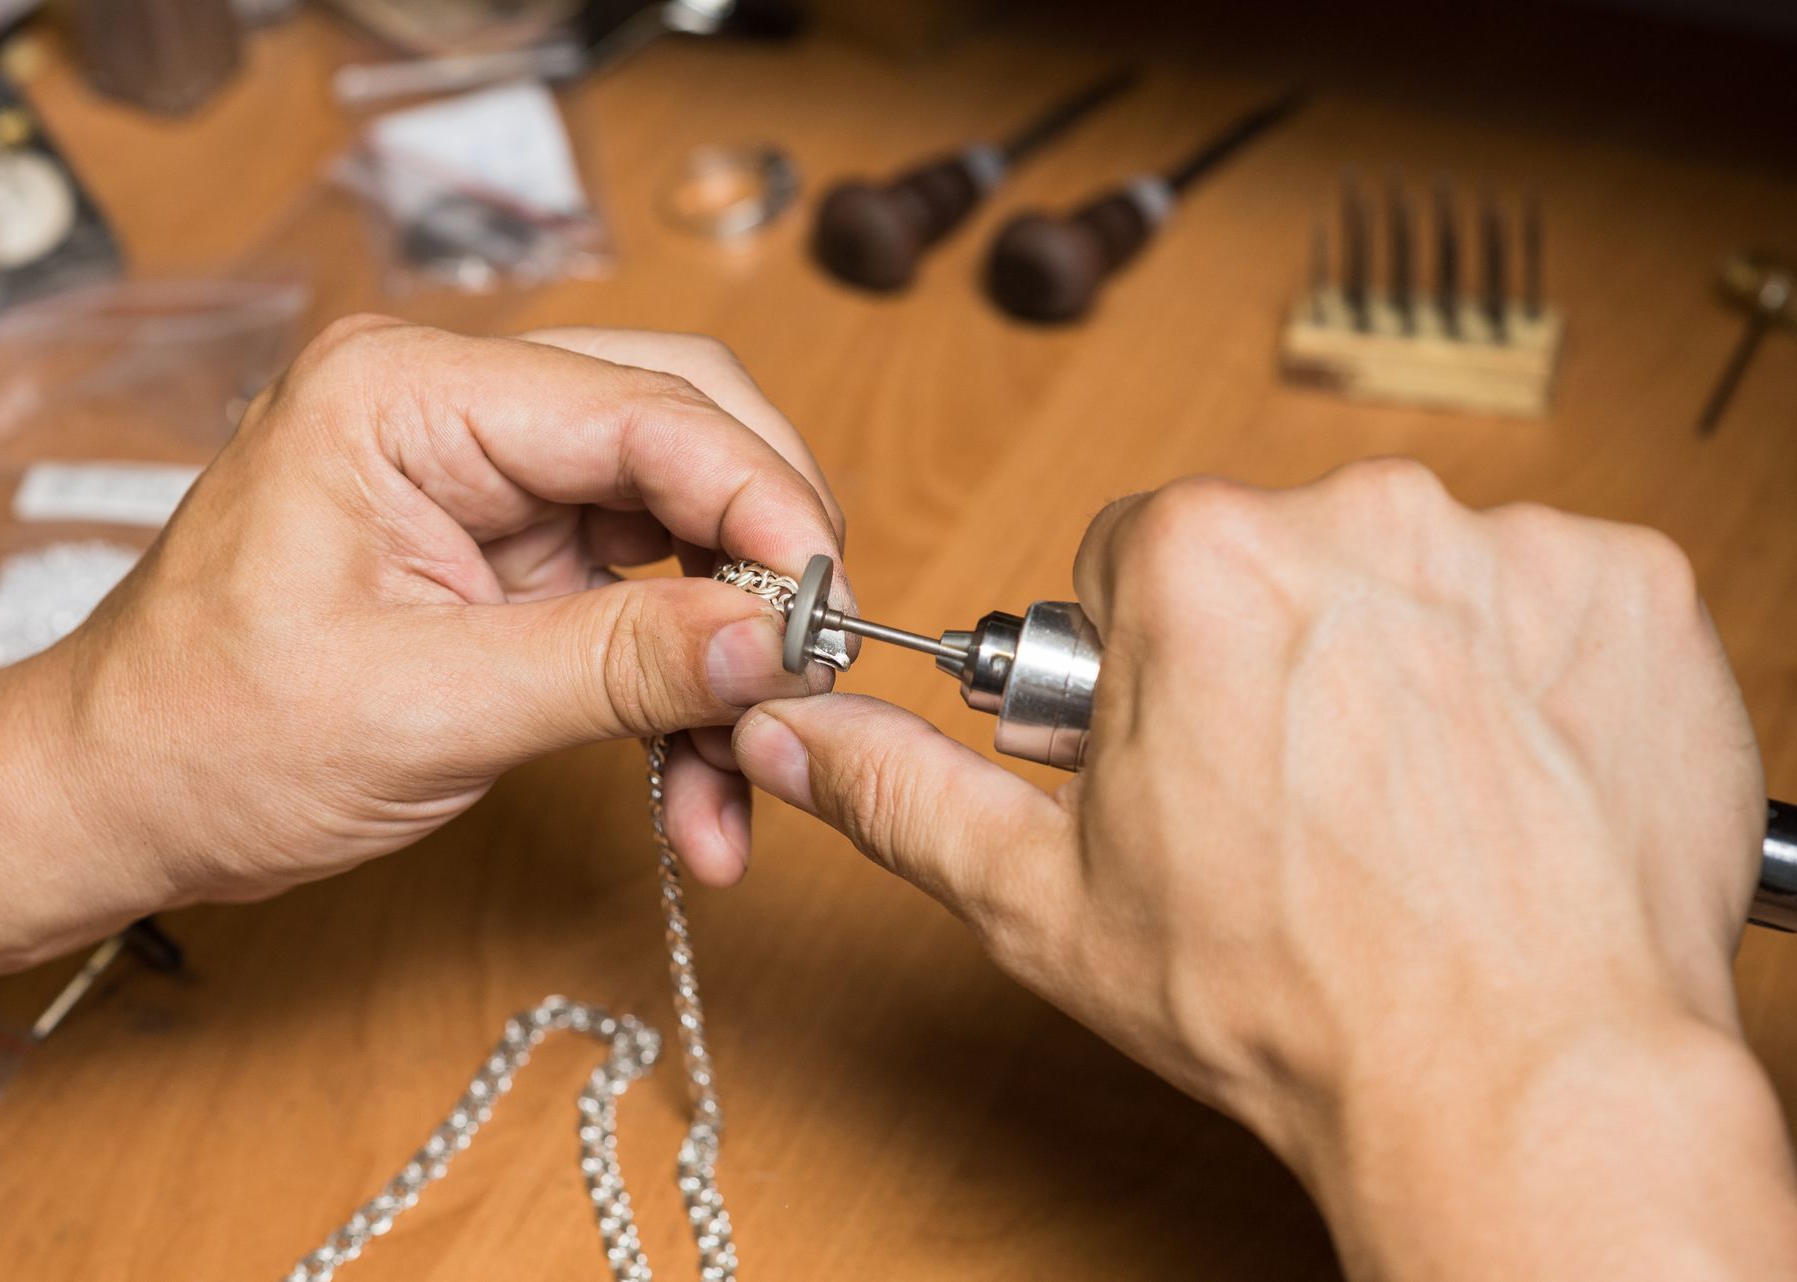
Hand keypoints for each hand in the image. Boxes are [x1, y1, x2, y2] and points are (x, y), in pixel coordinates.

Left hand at [54, 320, 847, 903]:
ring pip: (681, 526)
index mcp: (405, 394)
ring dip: (727, 647)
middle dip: (762, 555)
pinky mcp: (509, 556)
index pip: (645, 406)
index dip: (761, 500)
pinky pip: (642, 597)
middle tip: (808, 663)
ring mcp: (488, 482)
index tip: (826, 608)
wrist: (116, 800)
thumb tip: (773, 639)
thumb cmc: (204, 735)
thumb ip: (612, 663)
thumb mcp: (420, 707)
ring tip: (744, 767)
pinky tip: (698, 785)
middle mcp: (457, 412)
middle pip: (684, 435)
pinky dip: (680, 688)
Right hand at [735, 459, 1794, 1277]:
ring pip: (1406, 574)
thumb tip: (791, 729)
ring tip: (1405, 796)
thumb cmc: (1291, 1001)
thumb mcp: (1047, 900)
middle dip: (1268, 651)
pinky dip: (1524, 669)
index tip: (1188, 745)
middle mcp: (1359, 516)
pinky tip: (1499, 777)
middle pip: (1274, 552)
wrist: (1522, 1083)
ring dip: (1398, 658)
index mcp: (1198, 560)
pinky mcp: (1633, 589)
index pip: (1133, 553)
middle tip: (1295, 790)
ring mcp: (1511, 547)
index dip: (1145, 665)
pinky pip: (1544, 594)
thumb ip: (902, 787)